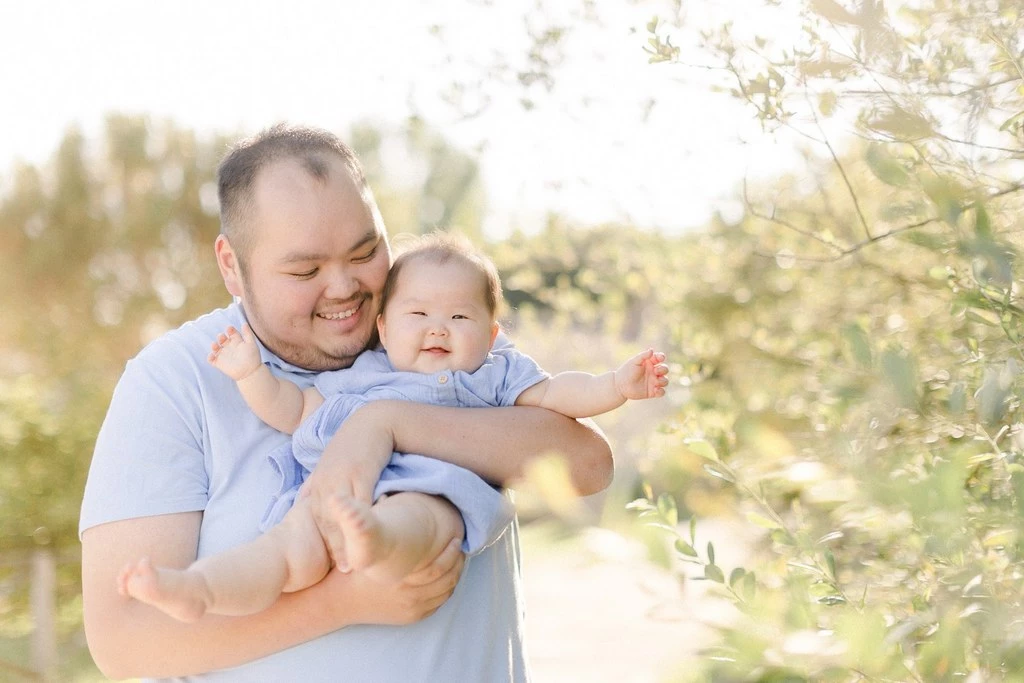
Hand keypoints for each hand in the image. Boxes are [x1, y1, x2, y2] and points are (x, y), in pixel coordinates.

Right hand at [208, 324, 261, 380]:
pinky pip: (212, 359)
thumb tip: (244, 323)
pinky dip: (210, 357)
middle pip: (222, 339)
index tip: (230, 329)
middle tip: (222, 337)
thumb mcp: (251, 344)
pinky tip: (212, 355)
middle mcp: (230, 347)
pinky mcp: (220, 363)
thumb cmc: (253, 358)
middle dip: (221, 337)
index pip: (232, 333)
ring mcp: (224, 355)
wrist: (251, 372)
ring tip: (215, 345)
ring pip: (216, 348)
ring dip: (214, 345)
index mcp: (237, 342)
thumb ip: (248, 334)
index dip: (230, 330)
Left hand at [303, 403, 395, 566]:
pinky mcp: (358, 470)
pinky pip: (359, 499)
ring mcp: (339, 476)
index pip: (316, 519)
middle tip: (342, 570)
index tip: (329, 566)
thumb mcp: (332, 468)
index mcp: (318, 484)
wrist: (371, 421)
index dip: (323, 543)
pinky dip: (360, 518)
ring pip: (339, 514)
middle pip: (325, 521)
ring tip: (352, 563)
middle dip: (333, 548)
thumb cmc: (354, 447)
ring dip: (343, 540)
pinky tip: (366, 533)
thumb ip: (320, 488)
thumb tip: (308, 505)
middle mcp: (324, 482)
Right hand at [324, 537, 464, 625]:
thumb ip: (371, 523)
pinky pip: (438, 603)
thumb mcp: (361, 547)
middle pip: (448, 579)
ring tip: (457, 560)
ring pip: (446, 591)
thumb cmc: (353, 571)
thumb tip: (385, 495)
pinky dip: (445, 590)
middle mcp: (410, 595)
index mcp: (403, 577)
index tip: (457, 537)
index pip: (441, 566)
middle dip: (458, 562)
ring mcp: (412, 608)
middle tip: (460, 547)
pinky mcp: (411, 616)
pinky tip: (445, 578)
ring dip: (454, 575)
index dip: (453, 551)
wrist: (339, 602)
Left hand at [614, 349, 668, 399]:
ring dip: (663, 380)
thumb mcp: (634, 362)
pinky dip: (661, 391)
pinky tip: (655, 390)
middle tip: (655, 371)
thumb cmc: (626, 372)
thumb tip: (652, 350)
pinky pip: (662, 392)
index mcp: (649, 363)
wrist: (620, 386)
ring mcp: (653, 382)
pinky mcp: (652, 392)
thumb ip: (643, 356)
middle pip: (665, 369)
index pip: (660, 358)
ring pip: (665, 381)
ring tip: (656, 381)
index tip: (660, 358)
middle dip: (663, 369)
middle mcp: (653, 372)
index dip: (662, 357)